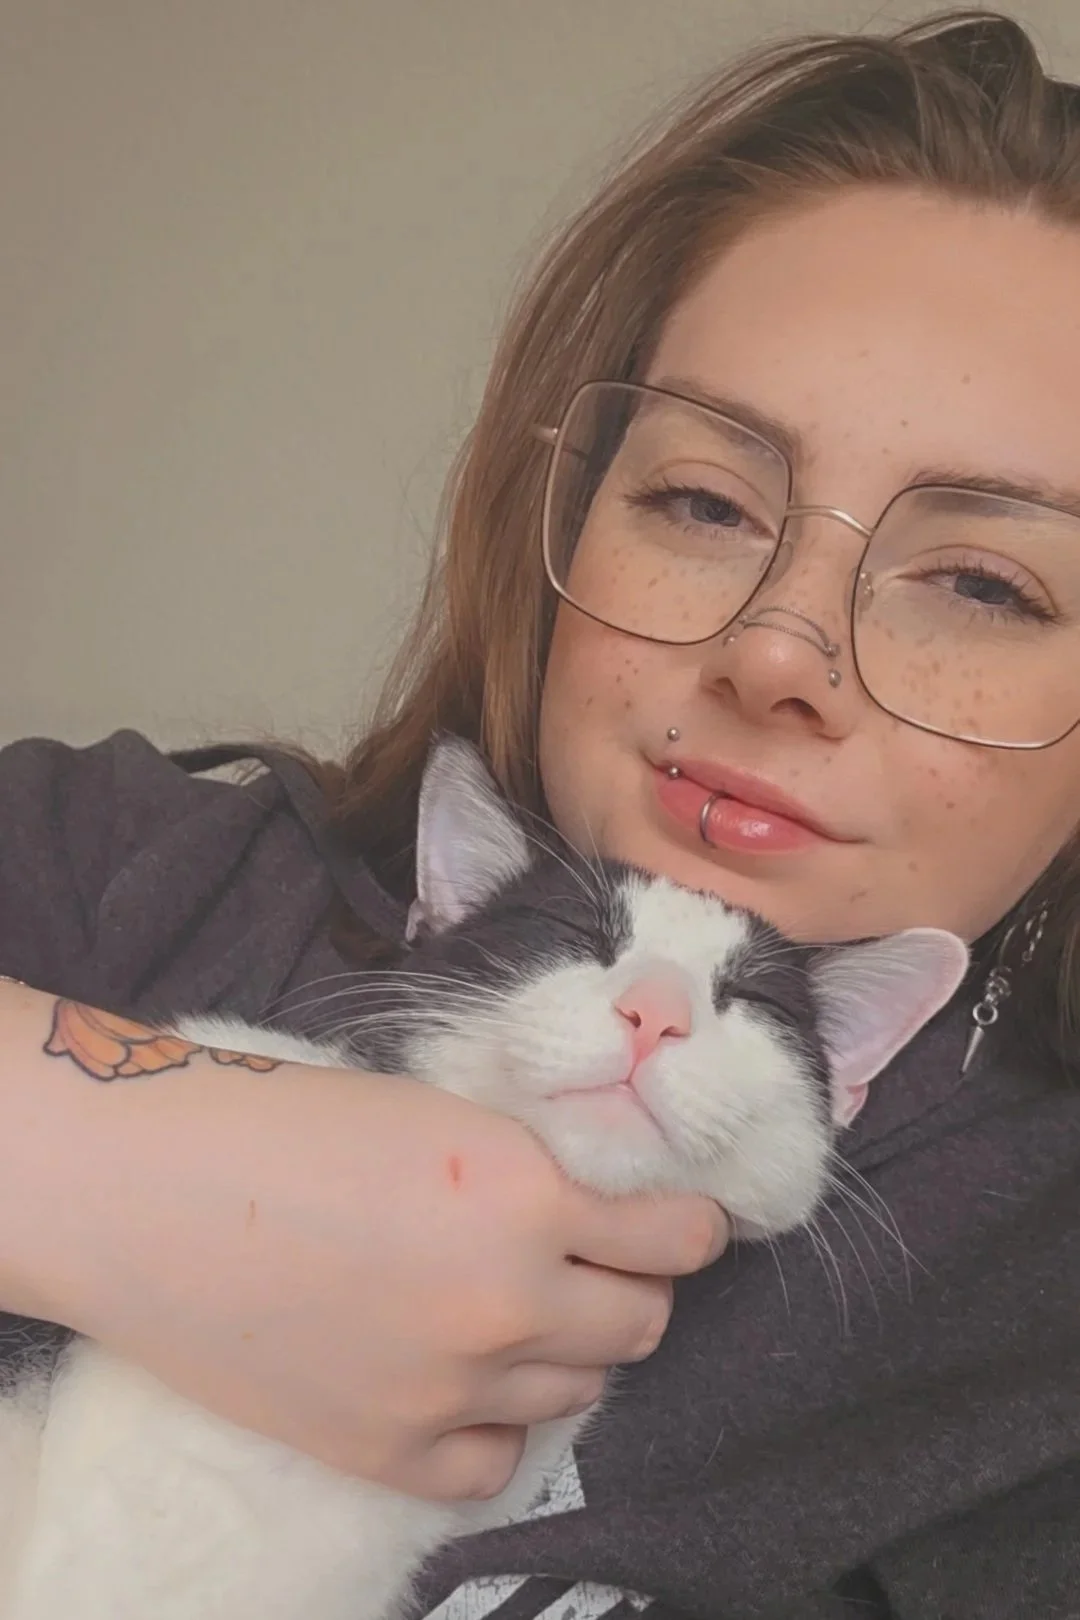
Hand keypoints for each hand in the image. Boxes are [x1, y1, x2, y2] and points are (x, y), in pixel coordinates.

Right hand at [49, 1054, 728, 1499]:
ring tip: (522, 1310)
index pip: (671, 1238)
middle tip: (603, 1262)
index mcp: (524, 1197)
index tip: (687, 1224)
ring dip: (570, 1347)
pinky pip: (495, 1461)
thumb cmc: (284, 1122)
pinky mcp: (385, 1450)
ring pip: (576, 1389)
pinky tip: (476, 1383)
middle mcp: (507, 1302)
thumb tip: (594, 1206)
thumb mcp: (439, 1116)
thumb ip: (527, 1171)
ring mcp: (449, 1388)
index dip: (689, 1228)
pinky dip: (501, 1421)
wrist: (155, 1192)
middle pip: (638, 1323)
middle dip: (637, 1287)